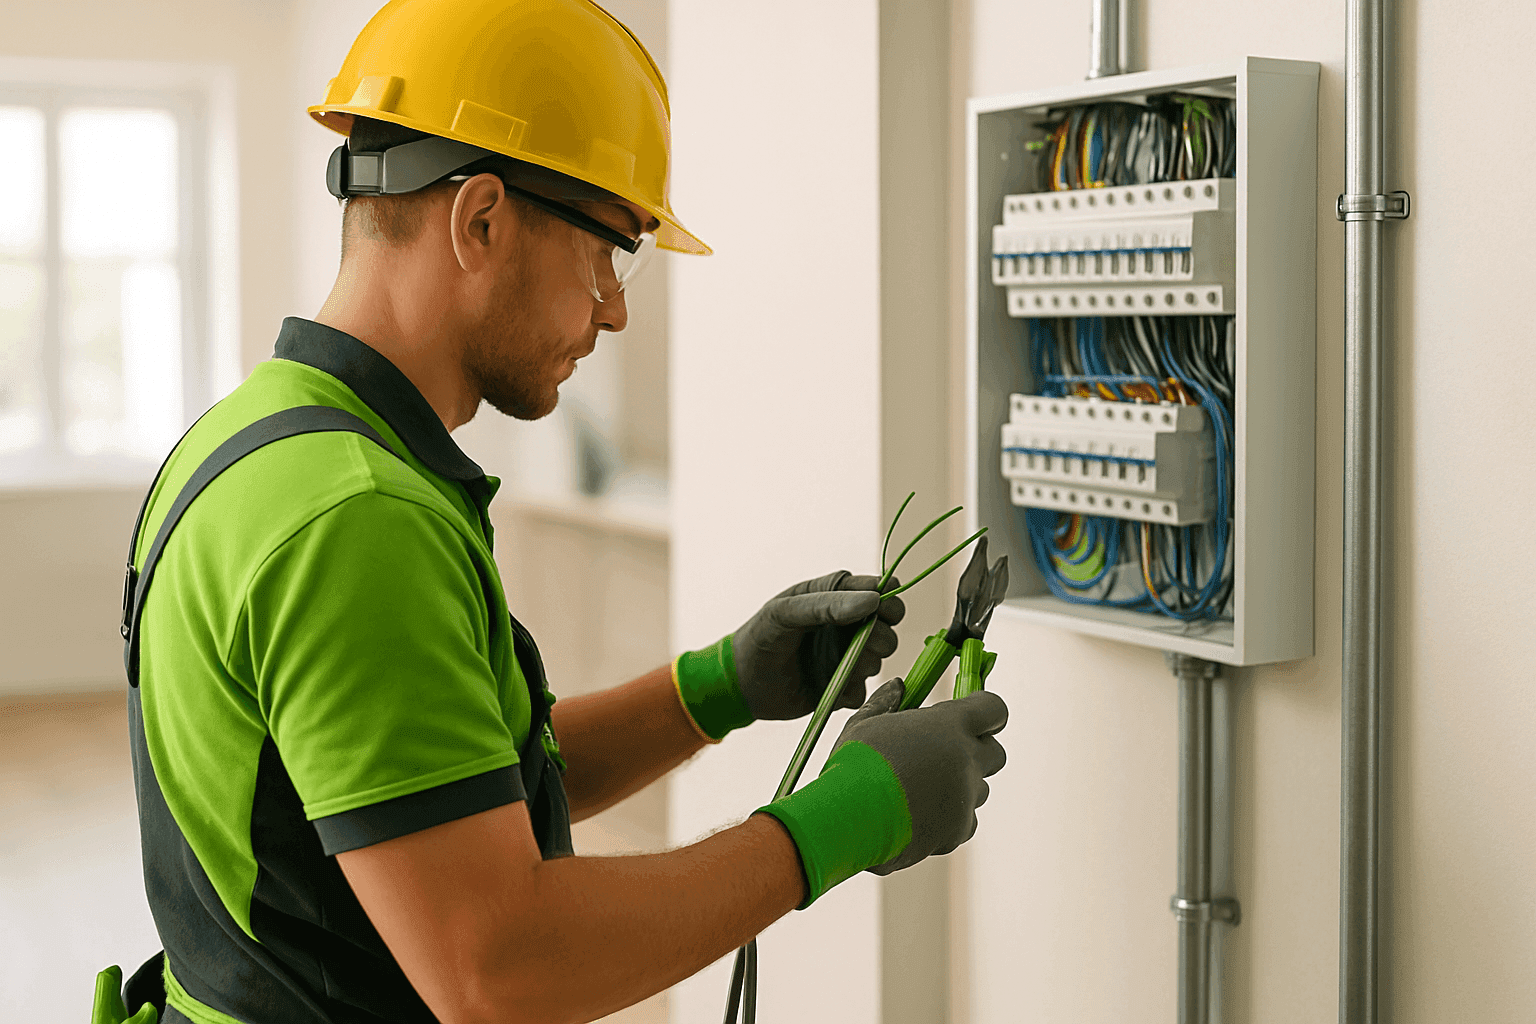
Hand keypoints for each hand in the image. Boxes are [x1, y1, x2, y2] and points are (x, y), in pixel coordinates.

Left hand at [732, 570, 905, 720]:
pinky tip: (829, 686)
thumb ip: (827, 604)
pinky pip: (863, 691)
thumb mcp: (786, 612)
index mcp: (836, 596)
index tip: (884, 612)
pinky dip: (851, 690)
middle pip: (888, 628)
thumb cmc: (760, 636)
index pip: (881, 590)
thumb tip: (874, 600)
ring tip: (838, 666)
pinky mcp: (843, 686)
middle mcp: (847, 625)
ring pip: (878, 661)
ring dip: (865, 664)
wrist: (742, 683)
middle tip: (865, 644)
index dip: (889, 601)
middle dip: (881, 637)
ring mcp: (846, 656)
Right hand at [754, 678, 1007, 904]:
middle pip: (995, 752)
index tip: (971, 714)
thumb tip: (898, 686)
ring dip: (960, 786)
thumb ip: (886, 702)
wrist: (851, 820)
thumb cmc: (855, 765)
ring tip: (920, 789)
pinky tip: (918, 815)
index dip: (985, 711)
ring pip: (979, 789)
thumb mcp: (864, 723)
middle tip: (945, 753)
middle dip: (977, 751)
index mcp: (950, 725)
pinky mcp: (958, 830)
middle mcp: (967, 760)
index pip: (994, 709)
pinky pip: (966, 821)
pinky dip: (949, 818)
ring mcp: (966, 798)